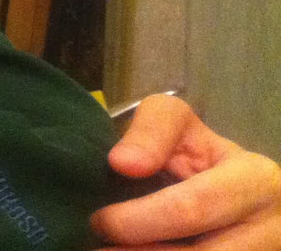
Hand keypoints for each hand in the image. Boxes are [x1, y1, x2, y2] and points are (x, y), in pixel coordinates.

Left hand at [91, 94, 280, 249]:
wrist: (235, 186)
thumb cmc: (199, 152)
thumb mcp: (178, 123)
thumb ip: (151, 132)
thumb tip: (122, 163)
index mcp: (256, 181)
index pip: (191, 209)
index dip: (138, 220)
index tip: (100, 221)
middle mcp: (273, 229)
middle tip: (99, 250)